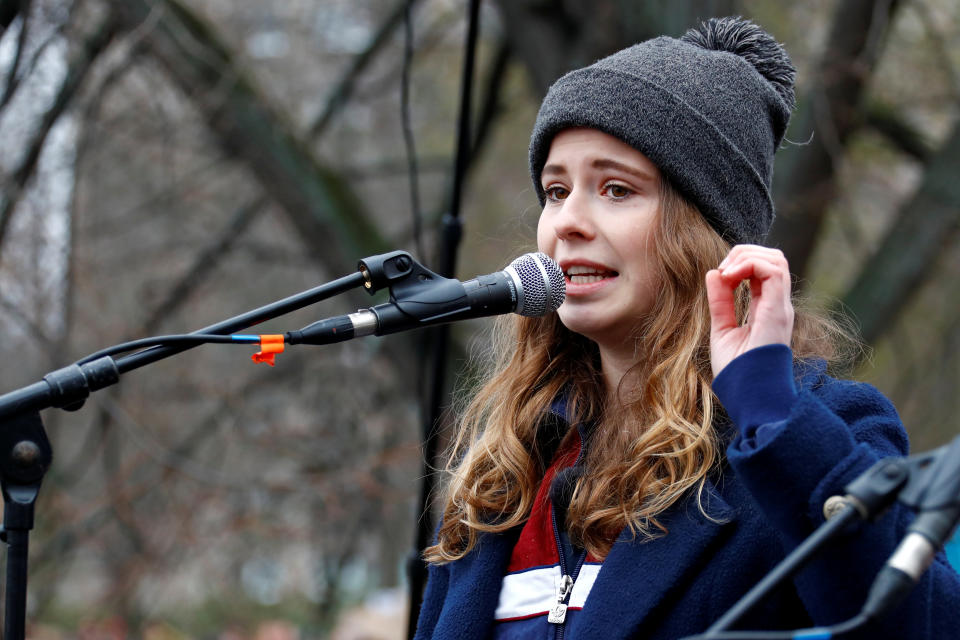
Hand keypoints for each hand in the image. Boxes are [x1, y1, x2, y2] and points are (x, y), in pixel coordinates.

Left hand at [705, 245, 794, 377]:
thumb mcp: (722, 328)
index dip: (740, 262)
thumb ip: (720, 301)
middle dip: (743, 252)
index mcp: (766, 307)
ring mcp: (780, 306)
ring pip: (775, 258)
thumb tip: (714, 272)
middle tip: (722, 269)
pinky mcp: (777, 310)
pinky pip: (773, 270)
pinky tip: (731, 276)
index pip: (762, 269)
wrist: (748, 394)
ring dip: (746, 256)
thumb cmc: (737, 371)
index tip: (719, 275)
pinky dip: (750, 264)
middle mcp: (777, 304)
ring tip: (727, 272)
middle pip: (772, 257)